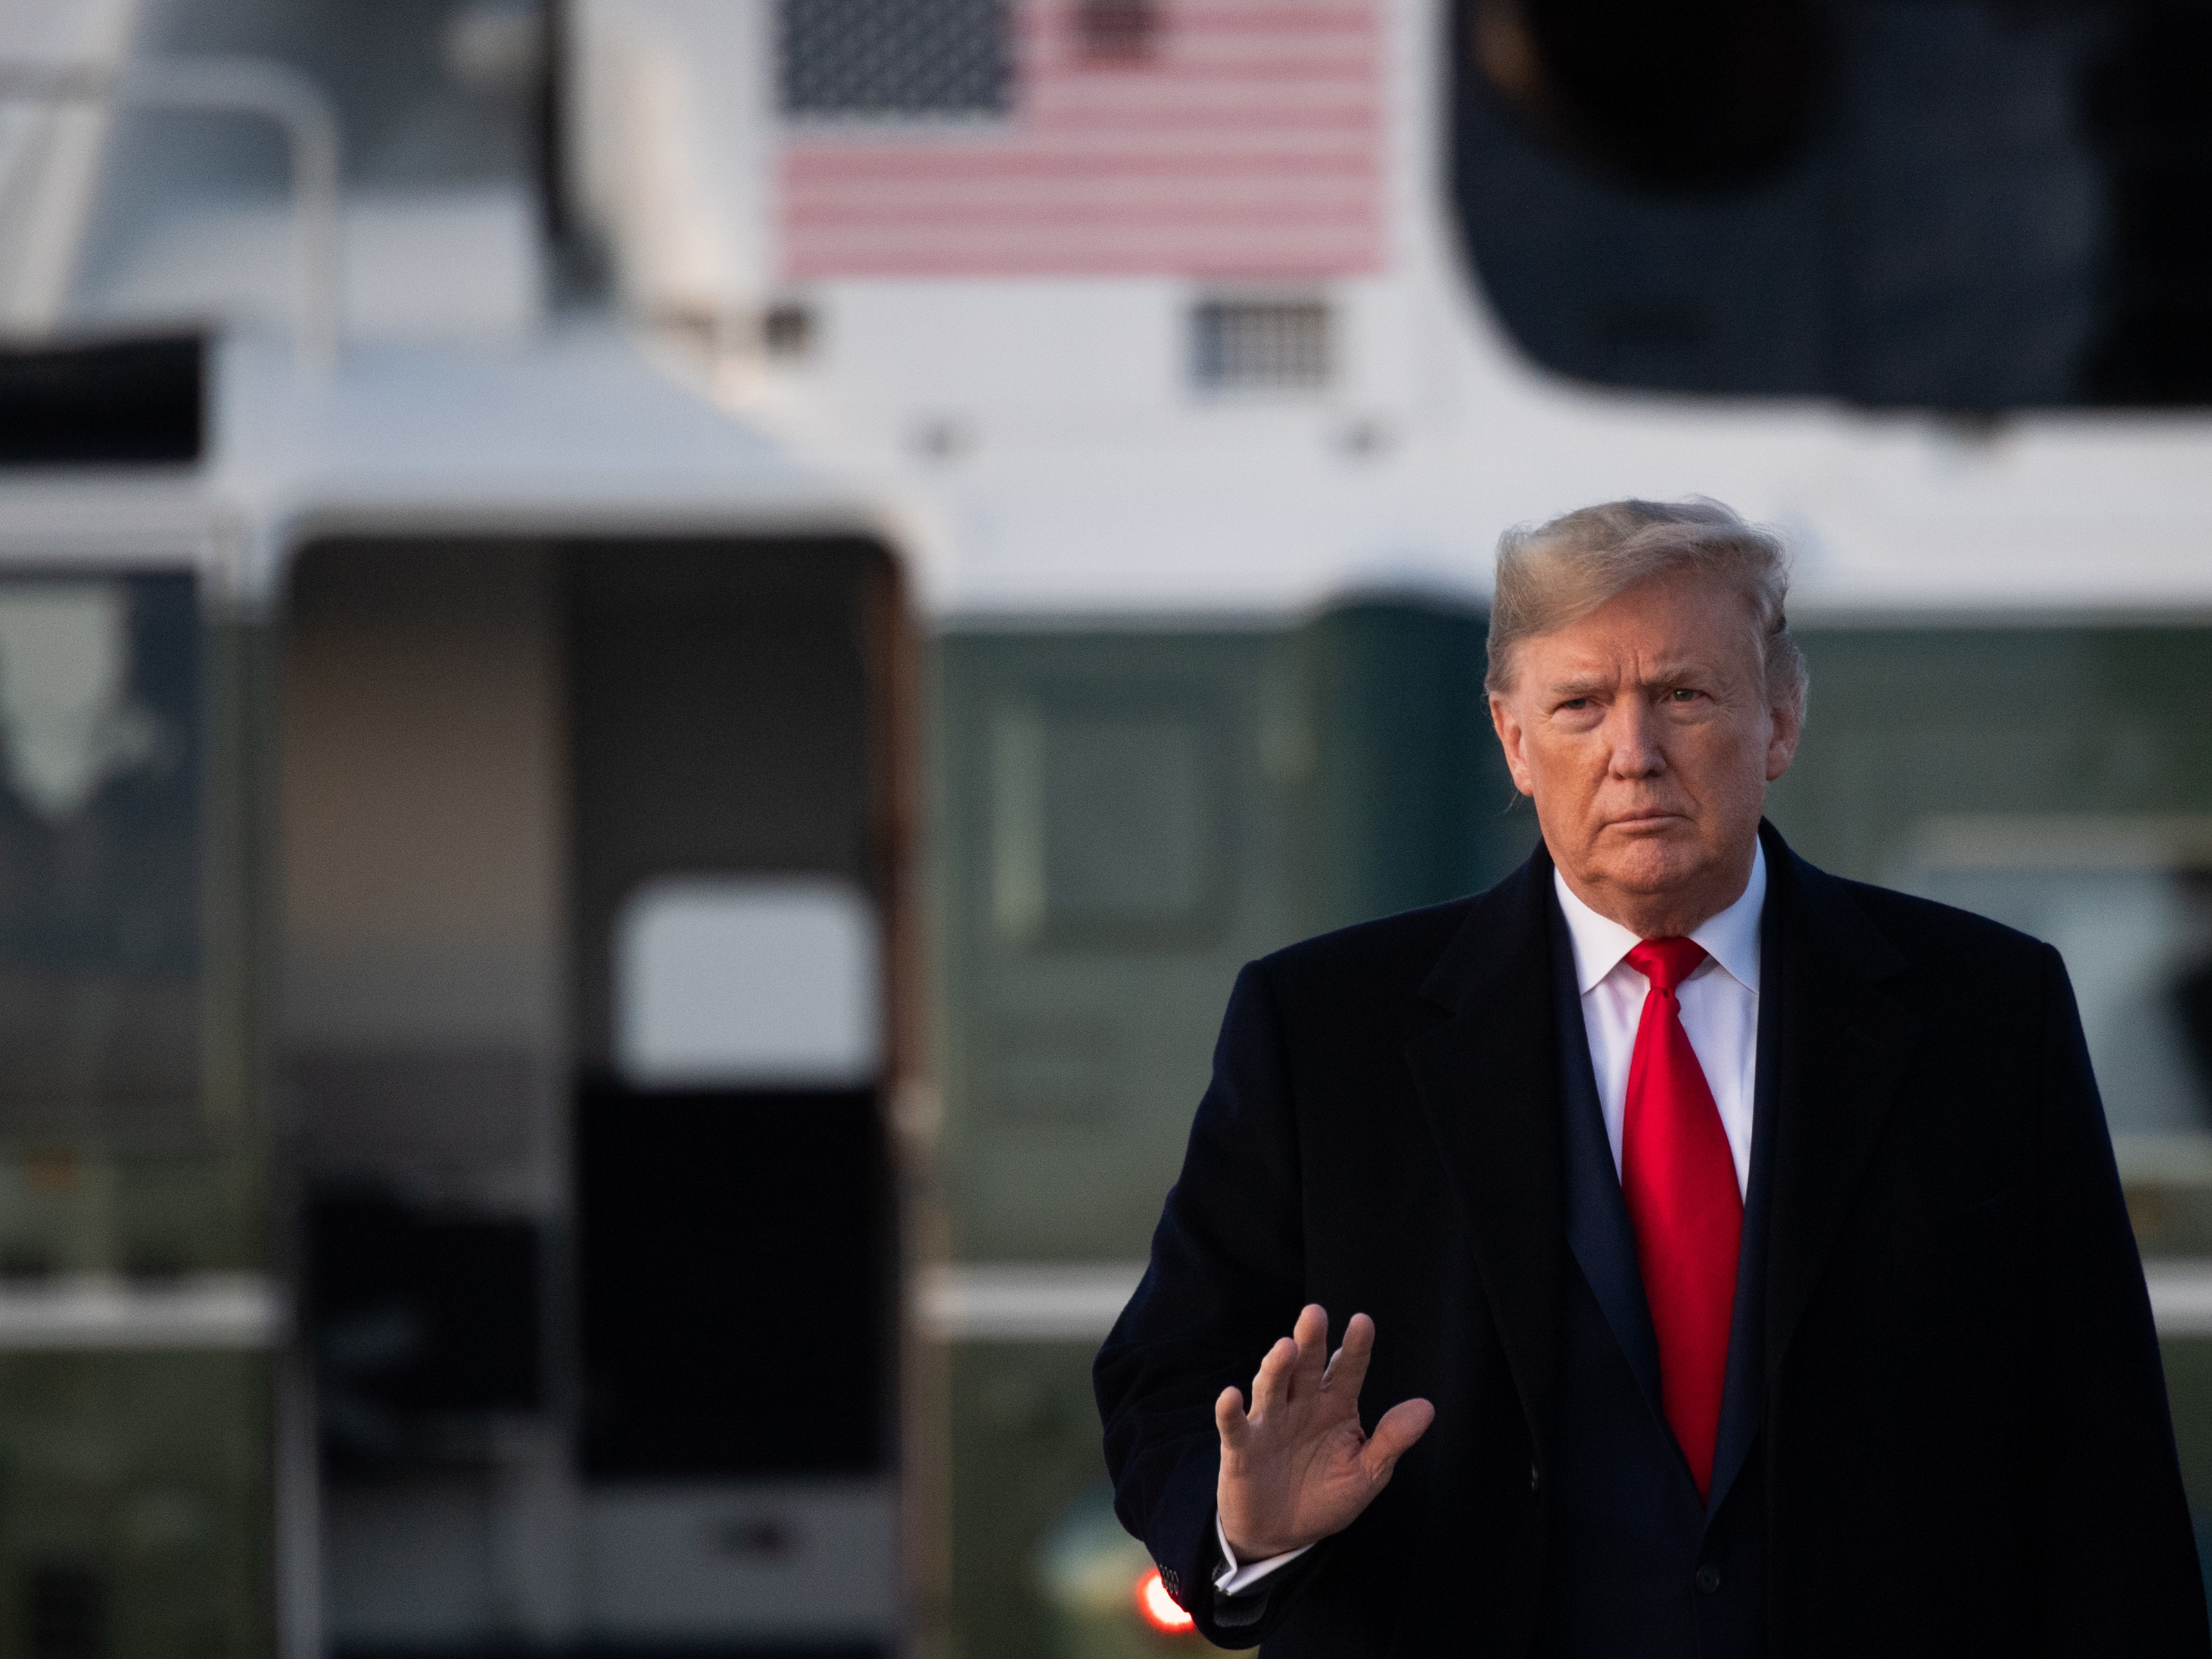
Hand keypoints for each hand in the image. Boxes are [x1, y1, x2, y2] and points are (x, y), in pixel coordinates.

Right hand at [1214, 1304, 1434, 1560]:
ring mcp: (1269, 1424)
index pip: (1347, 1371)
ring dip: (1276, 1367)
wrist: (1281, 1535)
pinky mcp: (1241, 1449)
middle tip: (1316, 1313)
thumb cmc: (1326, 1497)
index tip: (1362, 1322)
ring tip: (1286, 1348)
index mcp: (1335, 1406)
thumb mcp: (1366, 1474)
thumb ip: (1391, 1441)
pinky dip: (1230, 1412)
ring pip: (1272, 1388)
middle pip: (1307, 1368)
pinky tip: (1231, 1396)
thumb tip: (1426, 1407)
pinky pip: (1235, 1427)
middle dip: (1311, 1341)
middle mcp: (1301, 1406)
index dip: (1355, 1348)